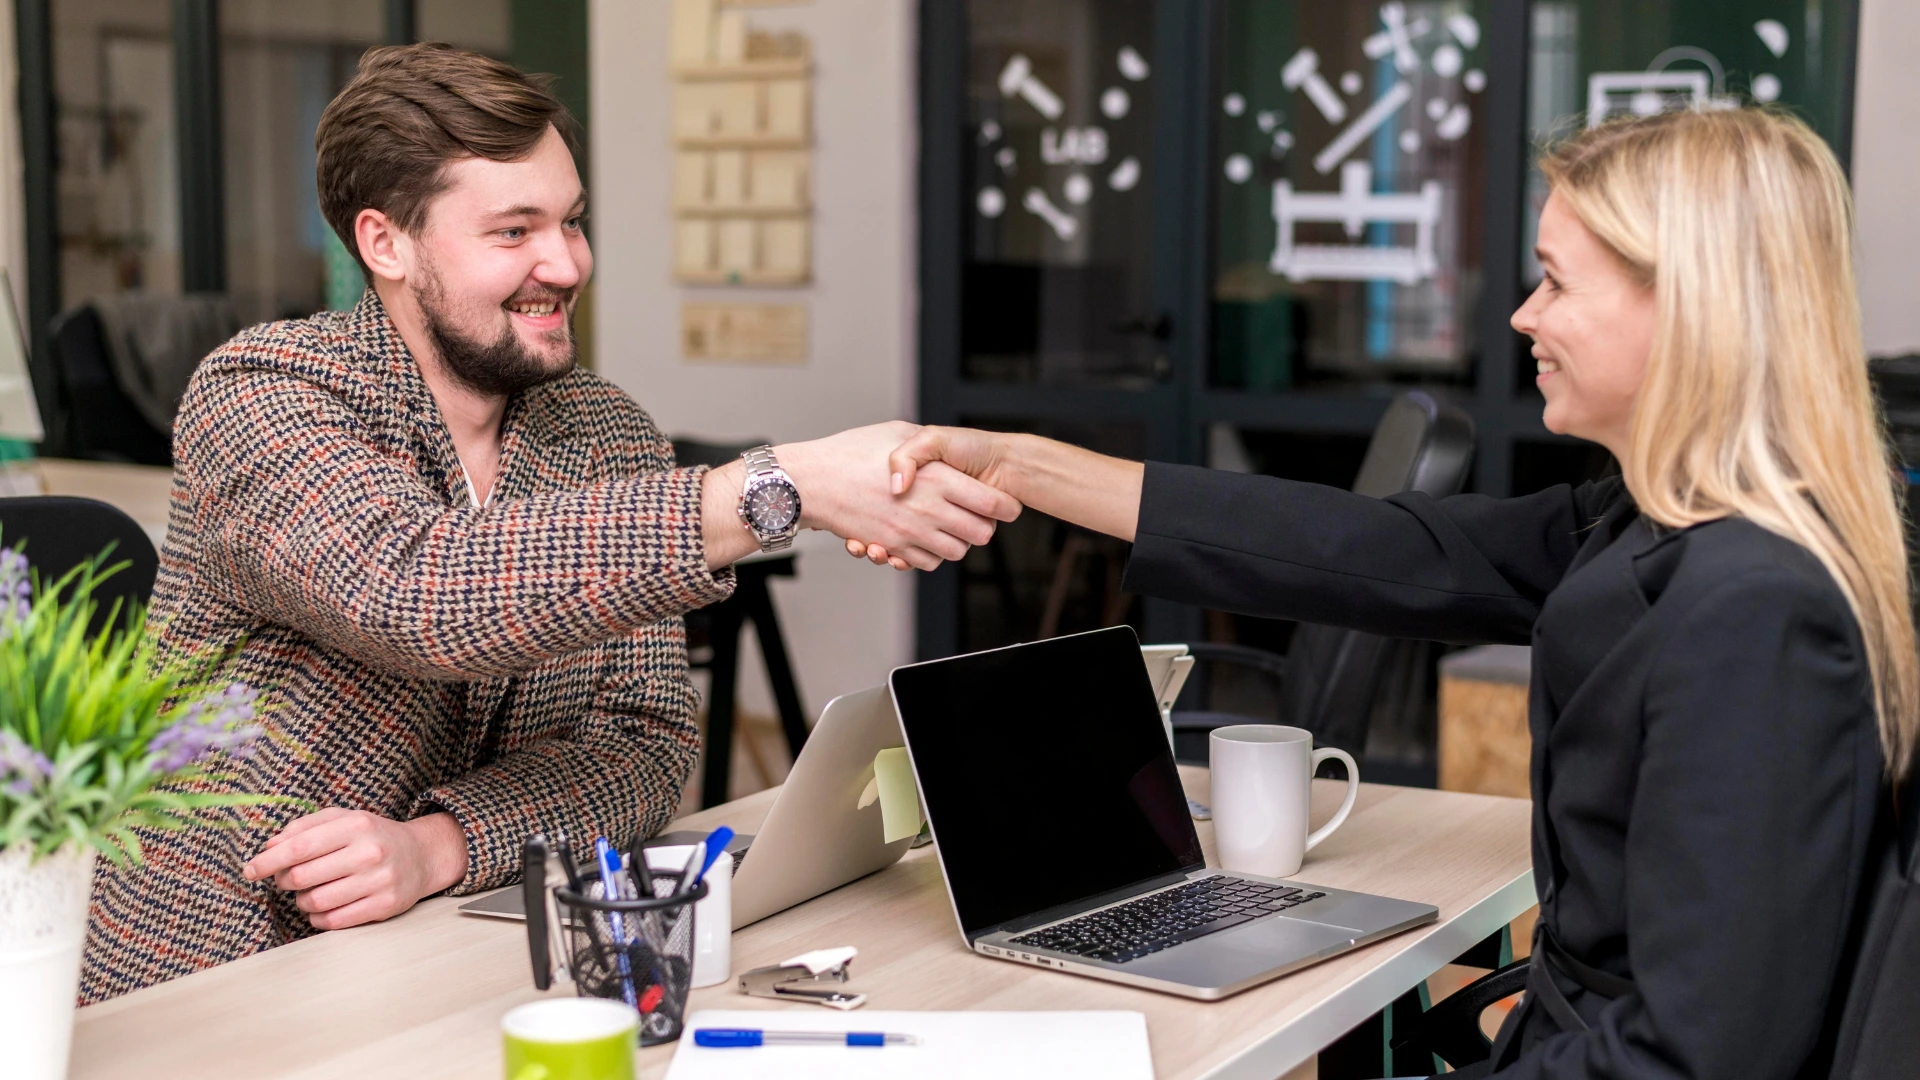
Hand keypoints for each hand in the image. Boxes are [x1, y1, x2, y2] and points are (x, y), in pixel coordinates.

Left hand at [243, 809, 467, 930]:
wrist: (422, 855)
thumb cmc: (372, 836)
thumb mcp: (343, 819)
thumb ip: (305, 827)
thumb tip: (269, 847)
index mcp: (355, 825)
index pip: (298, 847)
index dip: (267, 861)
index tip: (250, 870)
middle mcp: (369, 852)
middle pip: (301, 877)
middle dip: (284, 881)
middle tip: (287, 879)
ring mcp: (379, 881)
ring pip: (314, 902)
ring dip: (302, 900)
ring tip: (311, 892)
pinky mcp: (384, 906)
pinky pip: (333, 921)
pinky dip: (319, 917)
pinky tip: (325, 907)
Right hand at [848, 427, 1019, 568]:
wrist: (813, 482)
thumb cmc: (851, 452)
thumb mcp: (897, 433)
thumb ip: (927, 446)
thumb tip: (943, 455)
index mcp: (938, 478)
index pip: (992, 503)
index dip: (1005, 505)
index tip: (1003, 503)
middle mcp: (929, 509)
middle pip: (980, 534)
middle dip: (984, 526)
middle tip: (976, 515)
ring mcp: (911, 532)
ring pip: (956, 551)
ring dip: (957, 541)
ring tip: (948, 525)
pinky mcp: (893, 547)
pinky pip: (927, 563)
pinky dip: (930, 554)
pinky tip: (923, 537)